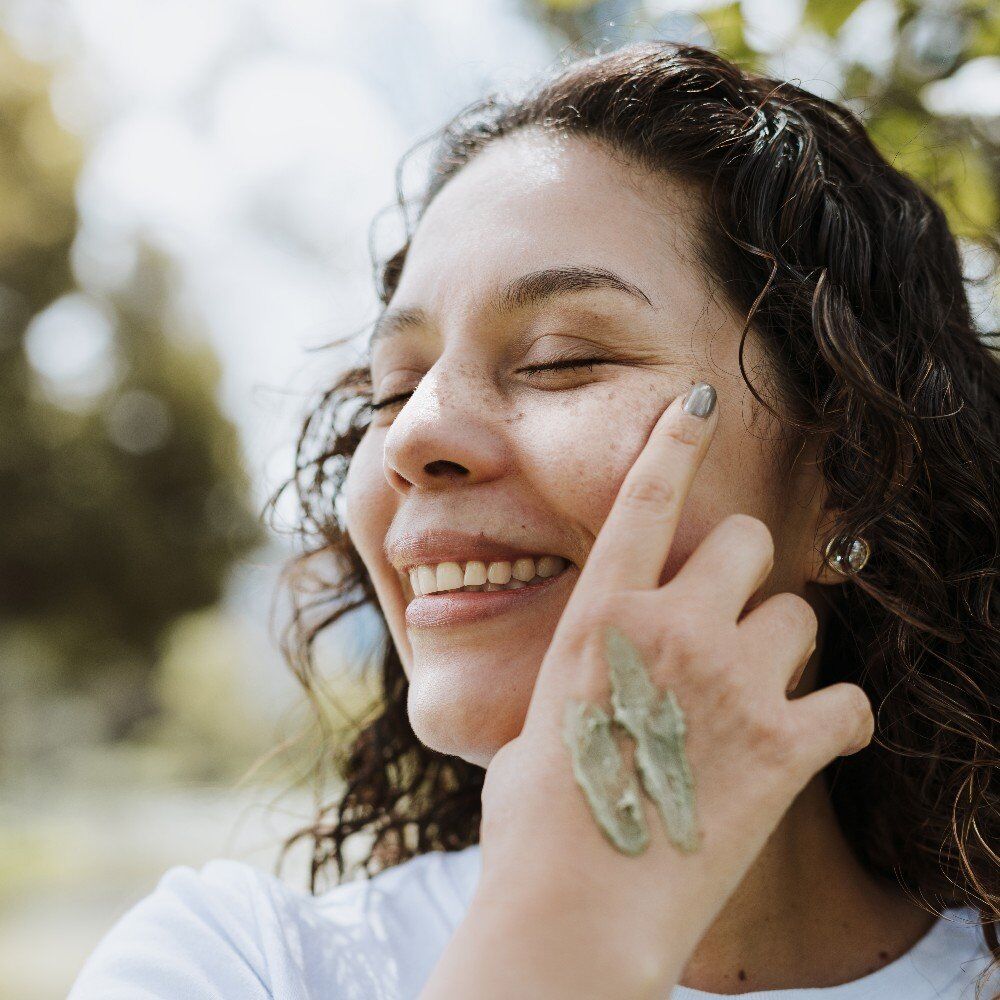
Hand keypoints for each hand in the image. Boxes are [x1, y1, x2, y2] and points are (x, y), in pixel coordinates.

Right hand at [472, 382, 874, 991]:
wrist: (573, 913)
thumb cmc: (535, 826)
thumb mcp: (533, 730)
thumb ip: (575, 681)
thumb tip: (593, 679)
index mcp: (599, 618)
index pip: (644, 498)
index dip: (673, 439)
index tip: (698, 399)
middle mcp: (671, 629)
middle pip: (748, 541)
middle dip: (744, 571)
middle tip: (729, 618)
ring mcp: (733, 683)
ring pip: (801, 616)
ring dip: (784, 650)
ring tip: (753, 699)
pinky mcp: (786, 748)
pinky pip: (851, 702)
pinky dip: (835, 721)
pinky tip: (805, 745)